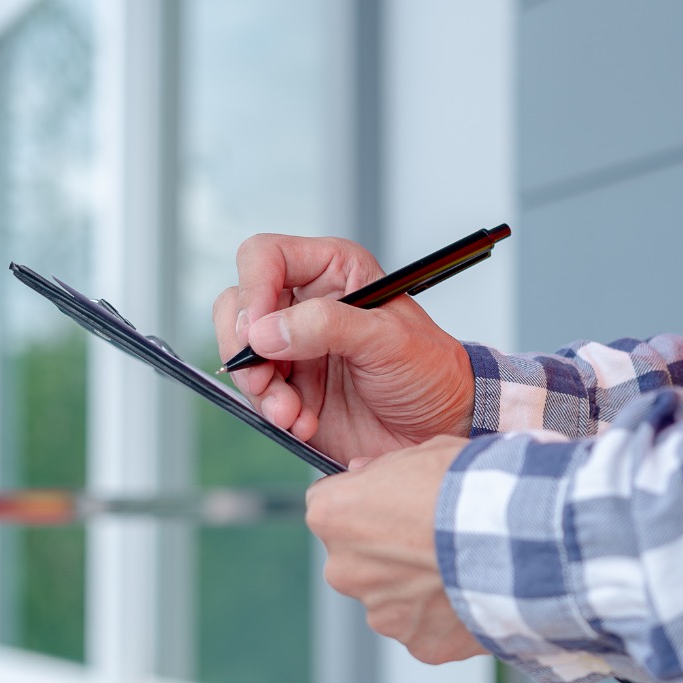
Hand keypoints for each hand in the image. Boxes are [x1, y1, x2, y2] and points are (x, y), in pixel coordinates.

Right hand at [213, 234, 475, 464]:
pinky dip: (273, 412)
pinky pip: (258, 394)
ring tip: (291, 413)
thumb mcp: (388, 340)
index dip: (253, 289)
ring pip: (242, 355)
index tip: (258, 333)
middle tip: (264, 379)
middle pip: (240, 306)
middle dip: (244, 347)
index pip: (266, 257)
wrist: (443, 426)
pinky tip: (304, 423)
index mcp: (334, 272)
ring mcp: (297, 347)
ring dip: (260, 388)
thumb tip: (265, 331)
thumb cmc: (430, 371)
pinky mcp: (293, 388)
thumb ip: (326, 327)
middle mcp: (308, 304)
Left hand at [306, 436, 487, 664]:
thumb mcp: (425, 453)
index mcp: (334, 516)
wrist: (519, 537)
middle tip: (432, 537)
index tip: (391, 504)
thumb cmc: (472, 488)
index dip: (364, 504)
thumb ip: (384, 468)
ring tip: (461, 566)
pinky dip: (444, 616)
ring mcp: (381, 613)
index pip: (328, 508)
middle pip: (356, 560)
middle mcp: (344, 570)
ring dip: (416, 586)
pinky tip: (472, 592)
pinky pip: (426, 627)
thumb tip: (364, 474)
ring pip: (391, 598)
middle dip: (387, 551)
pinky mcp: (418, 643)